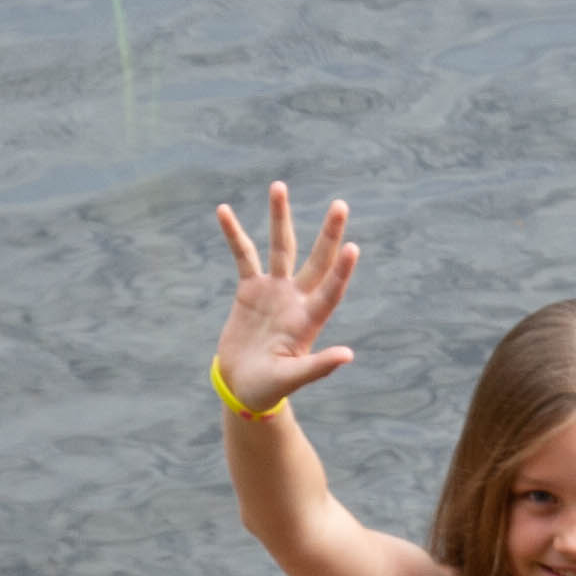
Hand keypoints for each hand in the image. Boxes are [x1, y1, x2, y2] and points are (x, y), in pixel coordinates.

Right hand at [210, 181, 358, 415]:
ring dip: (280, 217)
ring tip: (279, 186)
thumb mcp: (290, 379)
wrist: (242, 387)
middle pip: (316, 259)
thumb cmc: (268, 389)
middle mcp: (296, 299)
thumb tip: (348, 355)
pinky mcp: (249, 290)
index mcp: (308, 320)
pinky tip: (223, 210)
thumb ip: (317, 367)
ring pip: (280, 247)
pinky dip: (234, 234)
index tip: (352, 247)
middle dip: (328, 233)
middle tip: (341, 204)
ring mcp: (274, 291)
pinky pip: (242, 255)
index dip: (341, 271)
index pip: (330, 290)